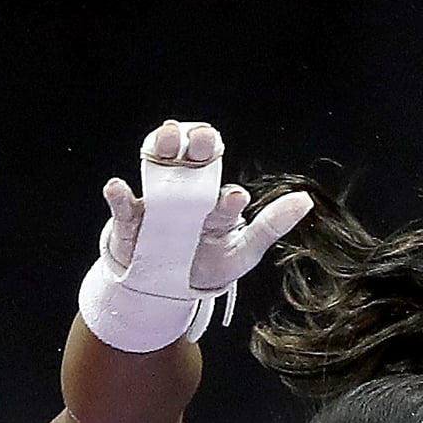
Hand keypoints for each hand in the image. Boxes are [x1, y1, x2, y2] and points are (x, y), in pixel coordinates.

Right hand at [99, 120, 313, 291]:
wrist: (169, 288)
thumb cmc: (211, 263)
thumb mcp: (244, 251)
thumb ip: (271, 226)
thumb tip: (305, 199)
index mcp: (216, 202)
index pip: (225, 191)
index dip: (230, 194)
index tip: (236, 198)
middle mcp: (188, 193)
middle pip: (193, 163)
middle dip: (198, 147)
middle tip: (204, 136)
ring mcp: (157, 203)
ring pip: (159, 169)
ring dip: (162, 149)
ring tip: (168, 135)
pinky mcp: (130, 220)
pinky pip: (123, 204)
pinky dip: (118, 195)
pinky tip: (118, 187)